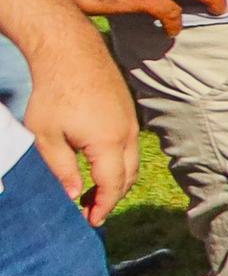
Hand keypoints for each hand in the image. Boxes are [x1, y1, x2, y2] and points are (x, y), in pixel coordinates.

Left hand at [22, 20, 138, 221]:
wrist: (71, 53)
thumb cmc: (54, 94)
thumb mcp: (47, 137)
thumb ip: (61, 169)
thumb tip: (72, 195)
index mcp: (108, 143)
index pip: (112, 186)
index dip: (103, 207)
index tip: (90, 221)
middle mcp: (127, 134)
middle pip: (128, 177)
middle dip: (112, 197)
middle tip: (90, 210)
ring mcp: (131, 121)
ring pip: (132, 161)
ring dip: (116, 180)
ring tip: (93, 190)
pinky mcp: (127, 110)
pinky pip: (130, 145)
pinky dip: (118, 162)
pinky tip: (98, 163)